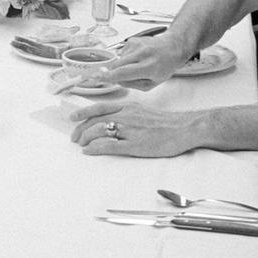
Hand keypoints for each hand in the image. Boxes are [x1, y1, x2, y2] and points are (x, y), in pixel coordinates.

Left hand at [69, 101, 194, 157]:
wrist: (185, 127)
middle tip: (75, 138)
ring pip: (99, 131)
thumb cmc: (167, 122)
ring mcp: (130, 130)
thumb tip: (113, 121)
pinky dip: (95, 148)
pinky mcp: (135, 145)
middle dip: (81, 130)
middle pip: (95, 120)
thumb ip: (128, 114)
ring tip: (82, 146)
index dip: (83, 112)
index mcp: (128, 106)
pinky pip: (109, 145)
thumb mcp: (143, 112)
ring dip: (86, 139)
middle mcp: (126, 115)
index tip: (72, 118)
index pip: (99, 107)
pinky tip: (89, 151)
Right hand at [105, 34, 189, 89]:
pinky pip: (122, 53)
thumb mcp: (151, 83)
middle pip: (116, 65)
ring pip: (118, 59)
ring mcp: (137, 45)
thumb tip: (116, 80)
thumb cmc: (164, 66)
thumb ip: (132, 84)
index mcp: (149, 67)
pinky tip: (138, 57)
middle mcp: (142, 54)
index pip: (123, 72)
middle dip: (115, 72)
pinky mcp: (132, 40)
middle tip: (126, 74)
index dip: (108, 76)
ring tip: (138, 63)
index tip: (96, 77)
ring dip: (123, 64)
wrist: (171, 47)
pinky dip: (126, 57)